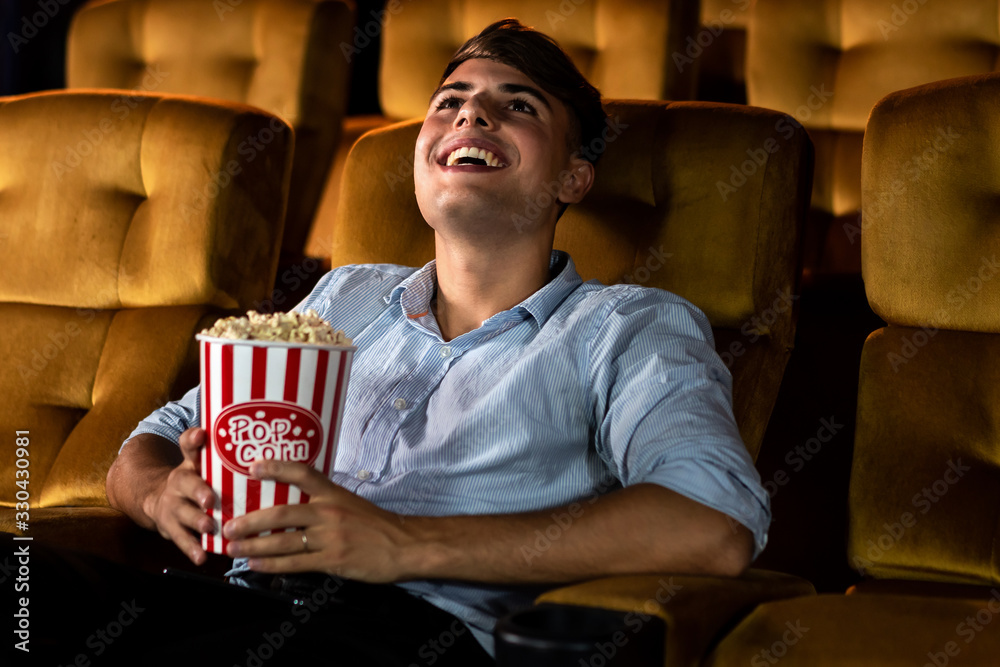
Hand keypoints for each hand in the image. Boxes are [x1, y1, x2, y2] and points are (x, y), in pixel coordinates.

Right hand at [142, 427, 216, 564]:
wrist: (159, 500)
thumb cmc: (196, 481)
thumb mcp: (205, 466)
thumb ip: (226, 459)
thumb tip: (264, 451)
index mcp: (191, 463)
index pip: (188, 445)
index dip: (193, 439)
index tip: (200, 434)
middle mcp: (179, 482)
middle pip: (185, 482)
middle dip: (198, 490)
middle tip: (210, 499)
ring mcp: (173, 505)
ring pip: (182, 512)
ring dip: (196, 520)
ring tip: (209, 526)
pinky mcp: (169, 527)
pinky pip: (180, 538)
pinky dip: (191, 548)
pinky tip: (202, 556)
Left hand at [222, 461, 420, 582]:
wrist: (403, 545)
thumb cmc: (376, 525)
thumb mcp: (351, 503)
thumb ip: (325, 501)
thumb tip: (295, 501)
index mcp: (334, 493)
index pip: (303, 473)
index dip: (277, 468)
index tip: (253, 466)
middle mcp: (329, 512)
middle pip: (282, 512)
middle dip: (250, 519)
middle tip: (228, 524)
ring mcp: (330, 537)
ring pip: (284, 540)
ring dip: (254, 544)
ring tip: (233, 547)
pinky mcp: (333, 560)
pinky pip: (295, 563)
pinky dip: (272, 564)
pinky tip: (255, 564)